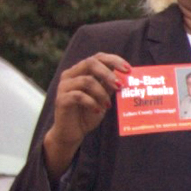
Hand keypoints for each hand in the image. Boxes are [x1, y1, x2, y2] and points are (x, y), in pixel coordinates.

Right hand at [43, 52, 129, 174]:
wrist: (73, 132)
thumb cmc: (89, 113)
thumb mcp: (103, 97)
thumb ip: (110, 86)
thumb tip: (127, 77)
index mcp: (81, 71)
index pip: (97, 57)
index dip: (114, 60)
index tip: (128, 70)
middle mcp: (70, 75)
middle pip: (90, 63)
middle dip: (108, 73)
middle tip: (120, 86)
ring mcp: (64, 86)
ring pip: (86, 81)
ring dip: (102, 93)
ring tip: (108, 105)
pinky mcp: (61, 99)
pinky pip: (78, 96)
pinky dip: (92, 103)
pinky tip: (98, 110)